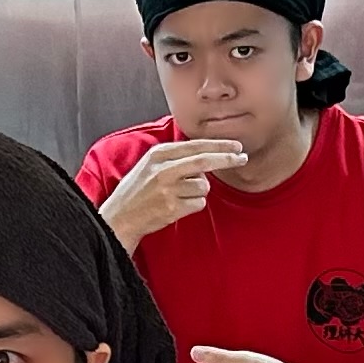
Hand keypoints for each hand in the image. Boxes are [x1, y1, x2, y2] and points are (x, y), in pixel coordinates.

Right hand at [99, 138, 250, 246]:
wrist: (121, 216)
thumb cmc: (139, 190)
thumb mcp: (151, 164)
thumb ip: (176, 156)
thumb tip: (207, 151)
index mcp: (159, 154)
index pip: (196, 146)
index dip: (219, 145)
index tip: (236, 145)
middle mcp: (163, 169)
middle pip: (204, 161)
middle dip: (227, 158)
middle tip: (242, 158)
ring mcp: (167, 190)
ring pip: (203, 186)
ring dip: (199, 191)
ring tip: (180, 195)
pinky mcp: (172, 208)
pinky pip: (199, 203)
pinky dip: (194, 204)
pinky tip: (177, 206)